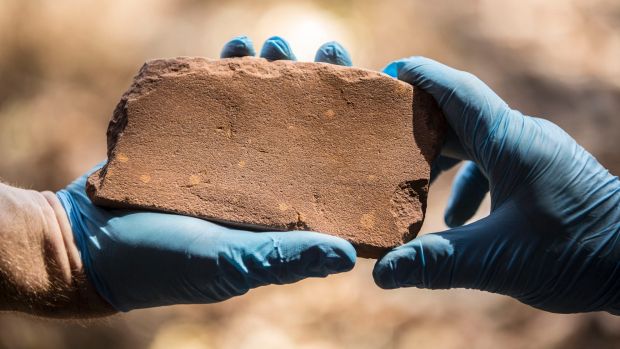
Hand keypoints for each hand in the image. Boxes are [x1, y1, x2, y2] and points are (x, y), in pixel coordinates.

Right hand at [56, 36, 355, 311]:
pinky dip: (224, 69)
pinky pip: (212, 96)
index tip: (367, 87)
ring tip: (274, 43)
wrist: (89, 246)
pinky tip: (234, 47)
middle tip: (324, 48)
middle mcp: (258, 179)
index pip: (329, 163)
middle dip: (314, 84)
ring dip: (270, 69)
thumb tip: (349, 255)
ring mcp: (222, 155)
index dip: (350, 128)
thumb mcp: (232, 262)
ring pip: (258, 104)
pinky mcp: (187, 137)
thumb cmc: (165, 265)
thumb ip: (284, 256)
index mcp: (279, 210)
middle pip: (298, 124)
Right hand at [373, 57, 619, 313]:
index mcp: (511, 142)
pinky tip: (455, 219)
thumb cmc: (579, 254)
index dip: (420, 78)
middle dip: (420, 126)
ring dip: (443, 158)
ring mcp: (535, 154)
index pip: (457, 92)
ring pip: (477, 140)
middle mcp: (523, 138)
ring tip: (412, 183)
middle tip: (383, 137)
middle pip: (460, 115)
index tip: (388, 76)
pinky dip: (468, 183)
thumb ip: (435, 262)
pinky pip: (495, 163)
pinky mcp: (542, 172)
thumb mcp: (497, 260)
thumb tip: (382, 272)